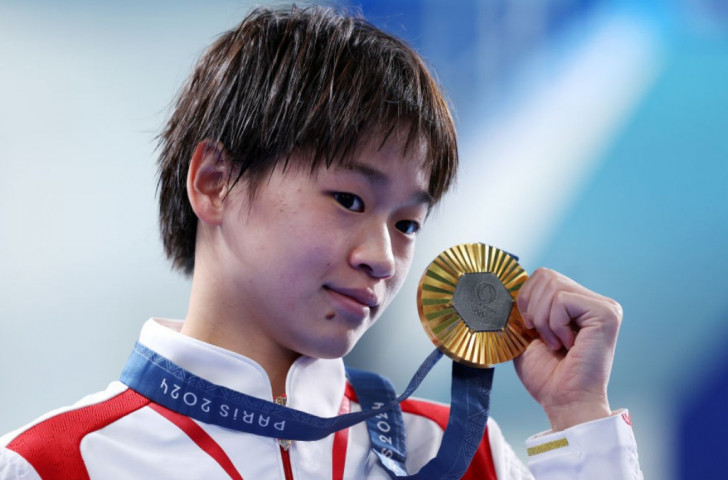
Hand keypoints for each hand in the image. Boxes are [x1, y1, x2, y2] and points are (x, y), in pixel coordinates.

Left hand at [513, 268, 621, 430]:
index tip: (531, 329)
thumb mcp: (525, 333)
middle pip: (546, 275)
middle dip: (532, 308)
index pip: (543, 276)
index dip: (525, 299)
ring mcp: (604, 306)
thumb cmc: (546, 375)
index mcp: (577, 303)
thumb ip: (523, 306)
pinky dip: (555, 324)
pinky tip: (567, 344)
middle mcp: (594, 301)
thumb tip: (506, 283)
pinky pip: (562, 300)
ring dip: (543, 320)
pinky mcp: (606, 314)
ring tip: (556, 343)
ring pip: (553, 286)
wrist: (563, 402)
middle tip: (543, 337)